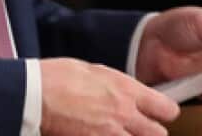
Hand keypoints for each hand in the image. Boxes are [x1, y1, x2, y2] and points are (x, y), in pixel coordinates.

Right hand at [40, 58, 179, 134]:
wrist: (36, 94)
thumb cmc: (59, 77)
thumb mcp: (95, 72)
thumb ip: (117, 86)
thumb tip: (126, 94)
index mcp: (127, 90)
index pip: (166, 108)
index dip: (164, 111)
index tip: (158, 112)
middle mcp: (125, 114)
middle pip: (159, 134)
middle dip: (151, 132)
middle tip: (140, 128)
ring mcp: (111, 134)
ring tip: (122, 133)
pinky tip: (102, 135)